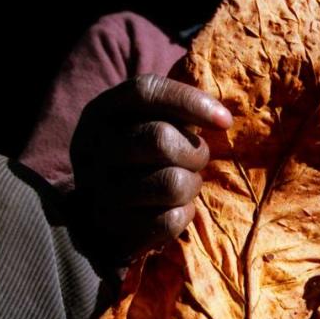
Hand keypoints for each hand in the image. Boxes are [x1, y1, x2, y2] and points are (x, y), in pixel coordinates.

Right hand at [70, 74, 231, 267]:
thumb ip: (174, 111)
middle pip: (161, 139)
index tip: (226, 122)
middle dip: (196, 153)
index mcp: (102, 112)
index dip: (191, 102)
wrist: (95, 216)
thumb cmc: (136, 159)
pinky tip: (172, 210)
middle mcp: (94, 147)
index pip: (146, 92)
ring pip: (172, 183)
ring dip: (192, 186)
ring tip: (184, 186)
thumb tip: (220, 116)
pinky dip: (183, 215)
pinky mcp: (111, 227)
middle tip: (197, 161)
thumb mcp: (143, 124)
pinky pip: (170, 220)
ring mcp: (98, 189)